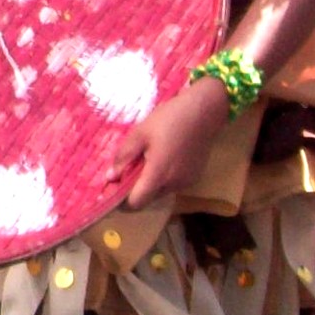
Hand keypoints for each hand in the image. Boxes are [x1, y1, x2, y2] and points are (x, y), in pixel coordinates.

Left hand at [107, 76, 228, 207]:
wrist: (203, 111)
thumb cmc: (169, 119)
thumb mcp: (140, 133)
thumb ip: (123, 157)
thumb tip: (110, 177)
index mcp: (158, 175)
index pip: (136, 204)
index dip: (122, 202)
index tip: (114, 189)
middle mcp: (173, 185)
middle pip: (148, 198)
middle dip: (136, 190)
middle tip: (129, 169)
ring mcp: (186, 182)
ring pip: (161, 192)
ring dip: (151, 183)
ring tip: (148, 159)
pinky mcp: (195, 177)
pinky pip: (173, 185)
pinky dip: (164, 178)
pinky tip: (164, 158)